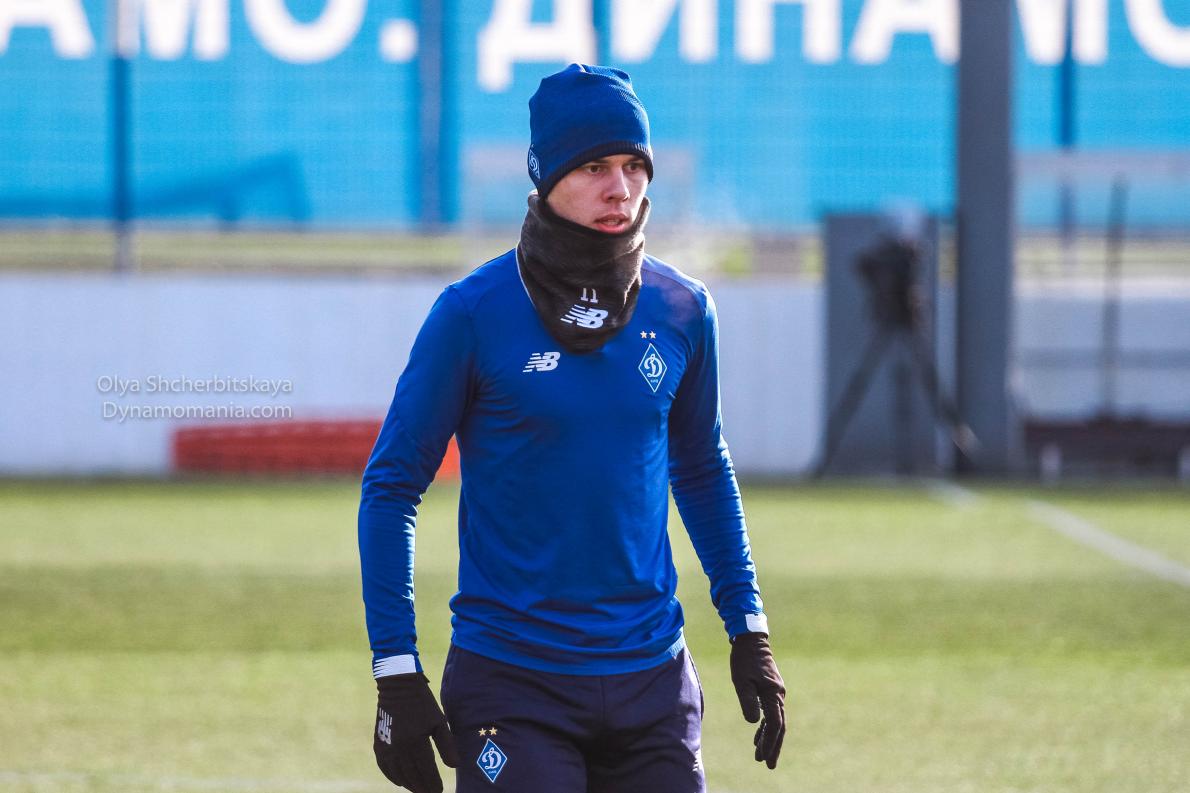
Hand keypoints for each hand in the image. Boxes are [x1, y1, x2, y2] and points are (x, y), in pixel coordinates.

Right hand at [374, 672, 458, 791]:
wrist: (398, 686)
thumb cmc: (423, 703)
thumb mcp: (439, 722)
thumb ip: (447, 745)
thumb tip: (454, 767)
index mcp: (416, 742)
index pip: (426, 771)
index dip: (433, 784)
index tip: (440, 791)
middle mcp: (399, 749)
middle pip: (412, 776)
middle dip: (422, 788)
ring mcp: (386, 747)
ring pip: (398, 775)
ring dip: (409, 785)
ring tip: (419, 790)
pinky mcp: (378, 744)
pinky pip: (384, 767)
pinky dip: (392, 777)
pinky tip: (400, 781)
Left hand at [730, 631, 785, 768]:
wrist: (751, 640)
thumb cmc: (744, 659)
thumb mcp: (742, 681)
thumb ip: (748, 701)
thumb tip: (754, 723)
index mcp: (773, 694)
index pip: (775, 724)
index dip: (770, 742)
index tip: (764, 757)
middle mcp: (778, 695)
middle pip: (779, 727)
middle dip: (773, 746)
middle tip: (769, 765)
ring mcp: (776, 692)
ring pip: (776, 721)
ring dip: (769, 738)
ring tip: (760, 756)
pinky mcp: (771, 690)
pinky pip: (771, 713)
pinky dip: (765, 726)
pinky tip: (757, 735)